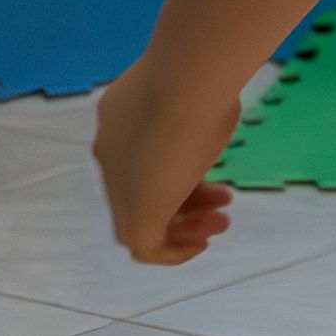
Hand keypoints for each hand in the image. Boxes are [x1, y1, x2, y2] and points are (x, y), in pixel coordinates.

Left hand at [92, 63, 238, 265]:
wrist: (185, 86)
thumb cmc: (198, 84)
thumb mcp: (194, 95)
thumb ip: (193, 110)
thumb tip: (206, 113)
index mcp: (117, 121)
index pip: (143, 153)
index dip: (179, 164)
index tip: (214, 164)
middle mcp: (111, 153)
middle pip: (146, 184)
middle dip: (187, 196)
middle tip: (225, 200)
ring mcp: (118, 187)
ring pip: (146, 214)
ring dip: (186, 223)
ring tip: (222, 222)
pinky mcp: (133, 217)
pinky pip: (146, 246)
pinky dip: (173, 251)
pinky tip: (201, 245)